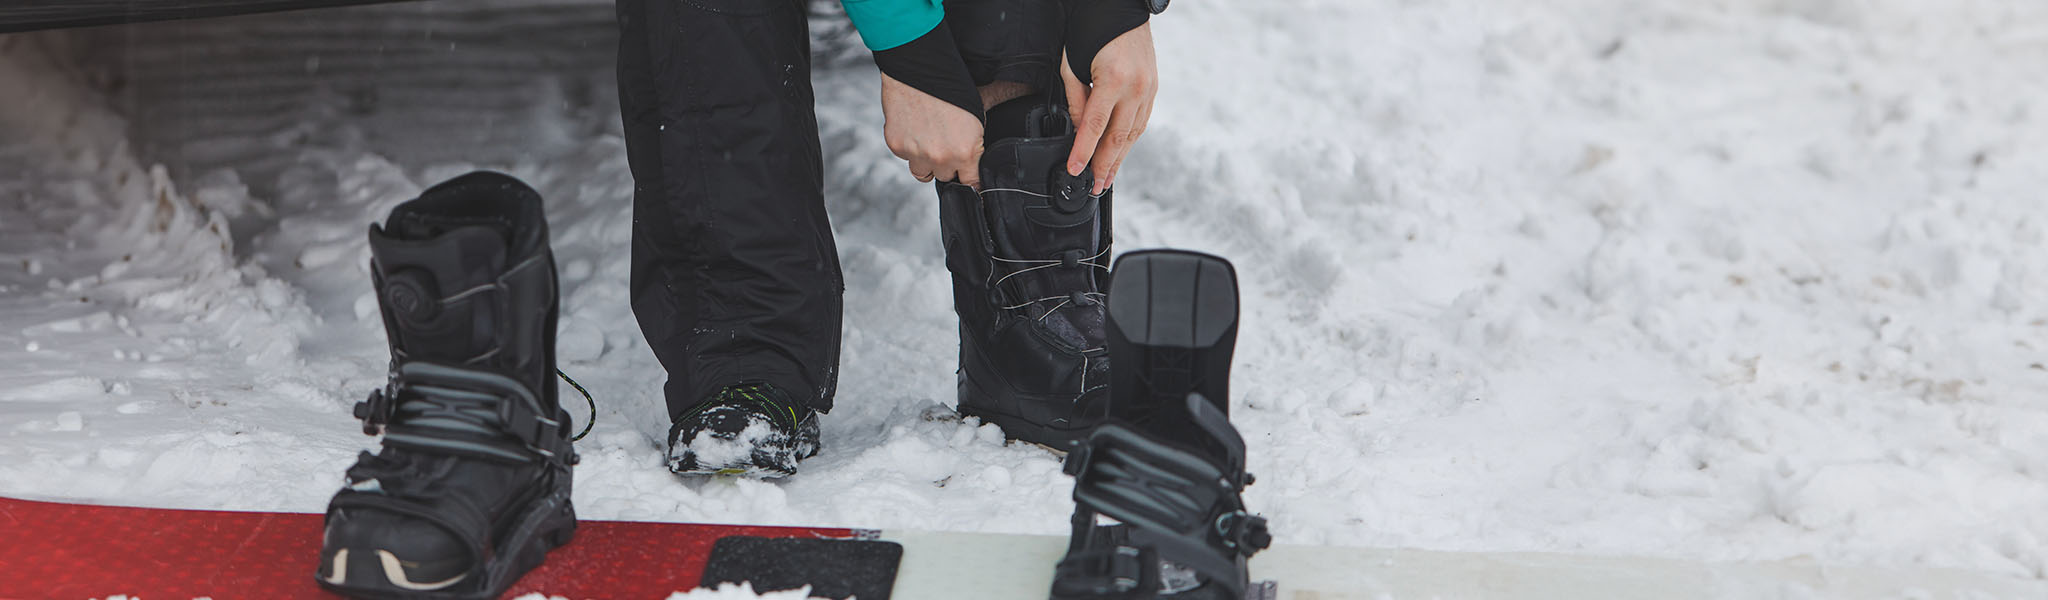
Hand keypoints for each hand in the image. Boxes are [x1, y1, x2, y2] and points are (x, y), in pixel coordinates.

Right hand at [881, 72, 983, 187]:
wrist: (920, 65)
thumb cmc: (951, 85)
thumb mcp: (976, 117)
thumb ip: (973, 145)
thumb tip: (972, 164)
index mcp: (965, 152)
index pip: (971, 183)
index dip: (970, 177)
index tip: (968, 175)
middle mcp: (940, 157)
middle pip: (946, 177)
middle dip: (948, 164)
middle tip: (947, 143)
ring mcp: (916, 153)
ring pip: (923, 173)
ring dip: (927, 162)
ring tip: (930, 138)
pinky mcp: (897, 145)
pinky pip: (906, 157)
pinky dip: (910, 147)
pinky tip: (915, 127)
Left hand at [1061, 22, 1156, 193]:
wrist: (1123, 9)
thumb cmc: (1094, 31)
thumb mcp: (1073, 64)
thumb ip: (1076, 99)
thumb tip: (1078, 129)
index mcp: (1114, 80)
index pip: (1094, 126)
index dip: (1083, 152)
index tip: (1075, 170)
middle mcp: (1136, 88)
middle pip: (1118, 137)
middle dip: (1104, 165)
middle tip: (1095, 187)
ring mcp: (1149, 89)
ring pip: (1133, 134)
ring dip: (1119, 159)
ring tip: (1107, 178)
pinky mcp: (1153, 89)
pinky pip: (1141, 122)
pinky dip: (1129, 141)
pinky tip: (1120, 154)